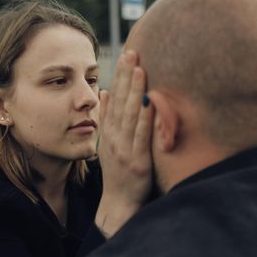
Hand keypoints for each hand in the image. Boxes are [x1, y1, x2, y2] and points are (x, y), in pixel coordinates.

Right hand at [95, 50, 153, 238]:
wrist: (118, 203)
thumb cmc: (117, 172)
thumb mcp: (107, 144)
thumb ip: (106, 118)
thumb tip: (104, 92)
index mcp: (109, 132)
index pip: (114, 98)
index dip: (120, 76)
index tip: (127, 55)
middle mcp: (114, 138)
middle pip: (121, 102)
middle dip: (126, 77)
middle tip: (133, 53)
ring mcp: (125, 149)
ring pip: (130, 115)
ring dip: (135, 92)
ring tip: (140, 70)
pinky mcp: (138, 162)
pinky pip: (142, 136)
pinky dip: (146, 118)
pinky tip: (152, 101)